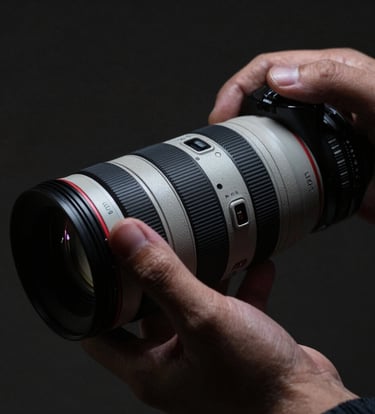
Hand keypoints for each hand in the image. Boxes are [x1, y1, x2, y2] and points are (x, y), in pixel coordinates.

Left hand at [82, 218, 355, 412]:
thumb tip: (127, 237)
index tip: (100, 265)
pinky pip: (230, 307)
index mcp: (150, 367)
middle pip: (146, 312)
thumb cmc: (257, 383)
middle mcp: (172, 362)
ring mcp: (203, 353)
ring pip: (190, 306)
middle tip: (152, 247)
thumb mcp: (204, 319)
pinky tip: (253, 264)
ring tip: (204, 248)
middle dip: (150, 278)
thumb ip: (163, 276)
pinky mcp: (233, 345)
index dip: (95, 299)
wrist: (310, 405)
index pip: (100, 332)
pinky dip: (239, 285)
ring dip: (198, 277)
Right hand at [209, 48, 374, 222]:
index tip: (222, 115)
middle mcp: (316, 102)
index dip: (237, 88)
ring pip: (266, 129)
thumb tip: (280, 77)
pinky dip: (261, 165)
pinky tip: (256, 174)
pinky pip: (279, 158)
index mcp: (326, 76)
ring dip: (242, 140)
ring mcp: (313, 131)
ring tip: (228, 157)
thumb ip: (335, 80)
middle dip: (232, 114)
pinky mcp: (315, 158)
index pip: (267, 69)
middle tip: (219, 139)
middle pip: (260, 98)